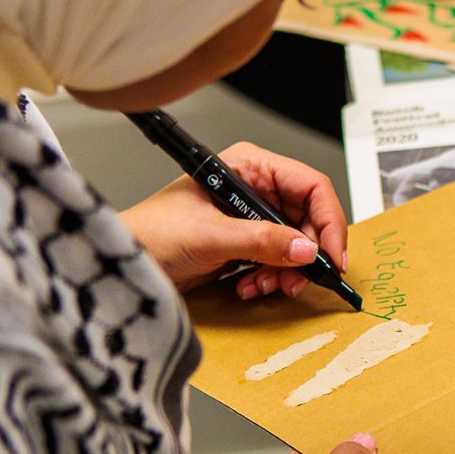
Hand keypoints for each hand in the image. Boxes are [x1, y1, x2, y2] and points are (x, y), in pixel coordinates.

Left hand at [120, 143, 348, 297]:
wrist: (123, 266)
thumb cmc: (150, 235)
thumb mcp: (210, 236)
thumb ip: (262, 241)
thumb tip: (306, 250)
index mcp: (248, 167)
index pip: (310, 186)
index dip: (328, 221)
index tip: (331, 256)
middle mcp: (254, 188)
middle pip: (308, 219)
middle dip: (304, 254)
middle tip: (298, 280)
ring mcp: (251, 217)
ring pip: (297, 245)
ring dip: (286, 272)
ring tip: (264, 286)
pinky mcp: (246, 243)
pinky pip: (279, 261)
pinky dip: (272, 278)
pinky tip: (249, 286)